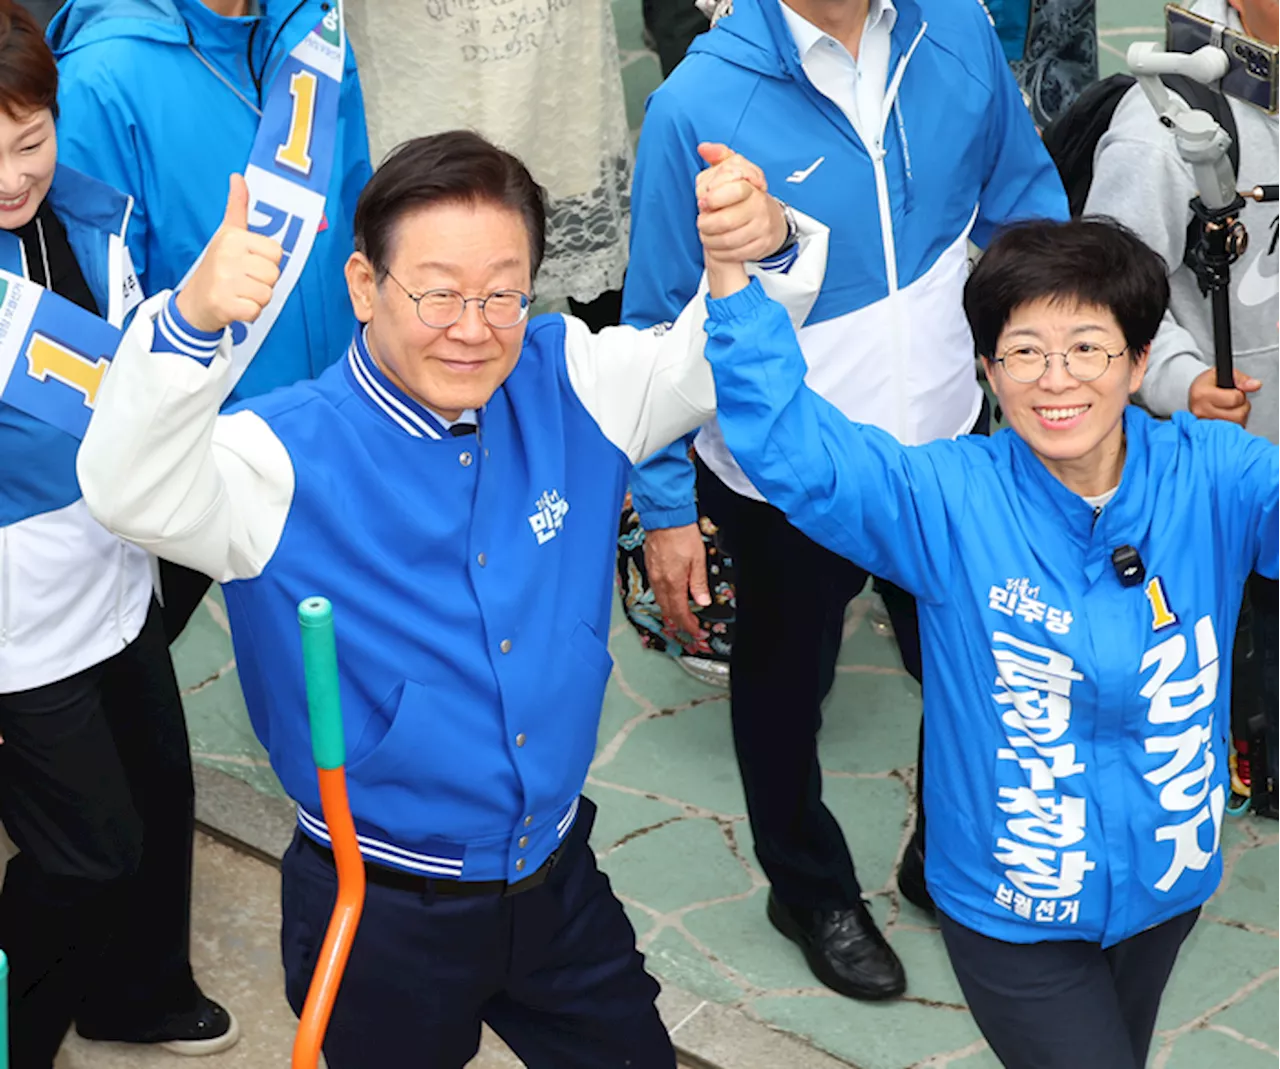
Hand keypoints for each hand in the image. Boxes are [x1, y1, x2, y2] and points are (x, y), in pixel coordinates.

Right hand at [176, 174, 283, 334]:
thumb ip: (237, 207)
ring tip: (238, 293)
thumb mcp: (226, 234)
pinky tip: (234, 306)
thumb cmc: (217, 267)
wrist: (194, 303)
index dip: (267, 262)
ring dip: (257, 299)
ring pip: (267, 294)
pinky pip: (256, 311)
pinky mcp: (223, 304)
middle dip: (263, 282)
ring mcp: (224, 280)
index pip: (276, 252)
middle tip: (242, 282)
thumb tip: (238, 176)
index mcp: (233, 237)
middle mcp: (227, 255)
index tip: (248, 264)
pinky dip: (249, 313)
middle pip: (273, 274)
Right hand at [644, 524, 710, 638]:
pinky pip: (656, 590)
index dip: (688, 625)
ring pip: (660, 601)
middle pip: (668, 610)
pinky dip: (664, 598)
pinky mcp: (650, 567)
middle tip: (689, 626)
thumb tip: (703, 601)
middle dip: (679, 621)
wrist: (665, 518)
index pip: (680, 612)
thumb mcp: (698, 560)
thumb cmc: (682, 534)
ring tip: (681, 615)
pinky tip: (670, 596)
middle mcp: (660, 581)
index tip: (695, 631)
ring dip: (670, 611)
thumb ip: (699, 583)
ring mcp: (653, 574)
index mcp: (674, 582)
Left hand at [695, 142, 786, 297]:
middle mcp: (759, 208)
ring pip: (728, 241)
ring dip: (709, 240)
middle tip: (701, 221)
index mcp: (752, 188)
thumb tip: (704, 148)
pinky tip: (714, 246)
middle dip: (706, 224)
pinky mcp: (760, 247)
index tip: (703, 202)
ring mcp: (761, 229)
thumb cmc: (747, 194)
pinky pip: (734, 254)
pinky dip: (719, 252)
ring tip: (705, 233)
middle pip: (726, 221)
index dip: (713, 198)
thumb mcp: (735, 169)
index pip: (734, 191)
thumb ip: (719, 156)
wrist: (771, 219)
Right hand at [1187, 367, 1259, 426]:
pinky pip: (1231, 431)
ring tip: (1231, 409)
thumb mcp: (1224, 374)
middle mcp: (1201, 411)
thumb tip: (1255, 385)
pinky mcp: (1208, 433)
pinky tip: (1228, 417)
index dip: (1240, 394)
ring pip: (1237, 424)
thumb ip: (1241, 379)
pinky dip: (1234, 424)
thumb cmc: (1209, 384)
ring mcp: (1204, 424)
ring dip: (1239, 416)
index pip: (1235, 399)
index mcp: (1202, 394)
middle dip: (1242, 407)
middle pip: (1238, 414)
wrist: (1196, 395)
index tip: (1234, 391)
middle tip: (1233, 402)